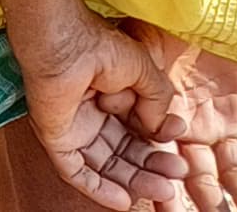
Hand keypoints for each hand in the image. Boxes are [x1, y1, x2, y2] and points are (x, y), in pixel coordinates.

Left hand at [11, 8, 193, 209]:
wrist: (64, 39)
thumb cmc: (99, 45)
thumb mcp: (143, 72)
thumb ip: (158, 102)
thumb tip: (161, 131)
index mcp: (111, 98)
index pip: (138, 131)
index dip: (160, 140)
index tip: (180, 135)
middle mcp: (92, 116)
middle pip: (125, 154)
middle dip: (152, 167)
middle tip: (178, 175)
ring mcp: (73, 129)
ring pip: (105, 166)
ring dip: (134, 182)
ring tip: (164, 189)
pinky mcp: (56, 138)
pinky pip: (75, 172)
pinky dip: (99, 189)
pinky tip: (124, 200)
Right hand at [127, 27, 236, 211]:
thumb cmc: (164, 22)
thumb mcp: (141, 48)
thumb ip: (131, 78)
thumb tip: (111, 102)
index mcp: (163, 119)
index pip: (161, 162)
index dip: (162, 187)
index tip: (163, 206)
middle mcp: (192, 126)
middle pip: (199, 174)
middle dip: (206, 201)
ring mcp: (223, 119)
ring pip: (233, 167)